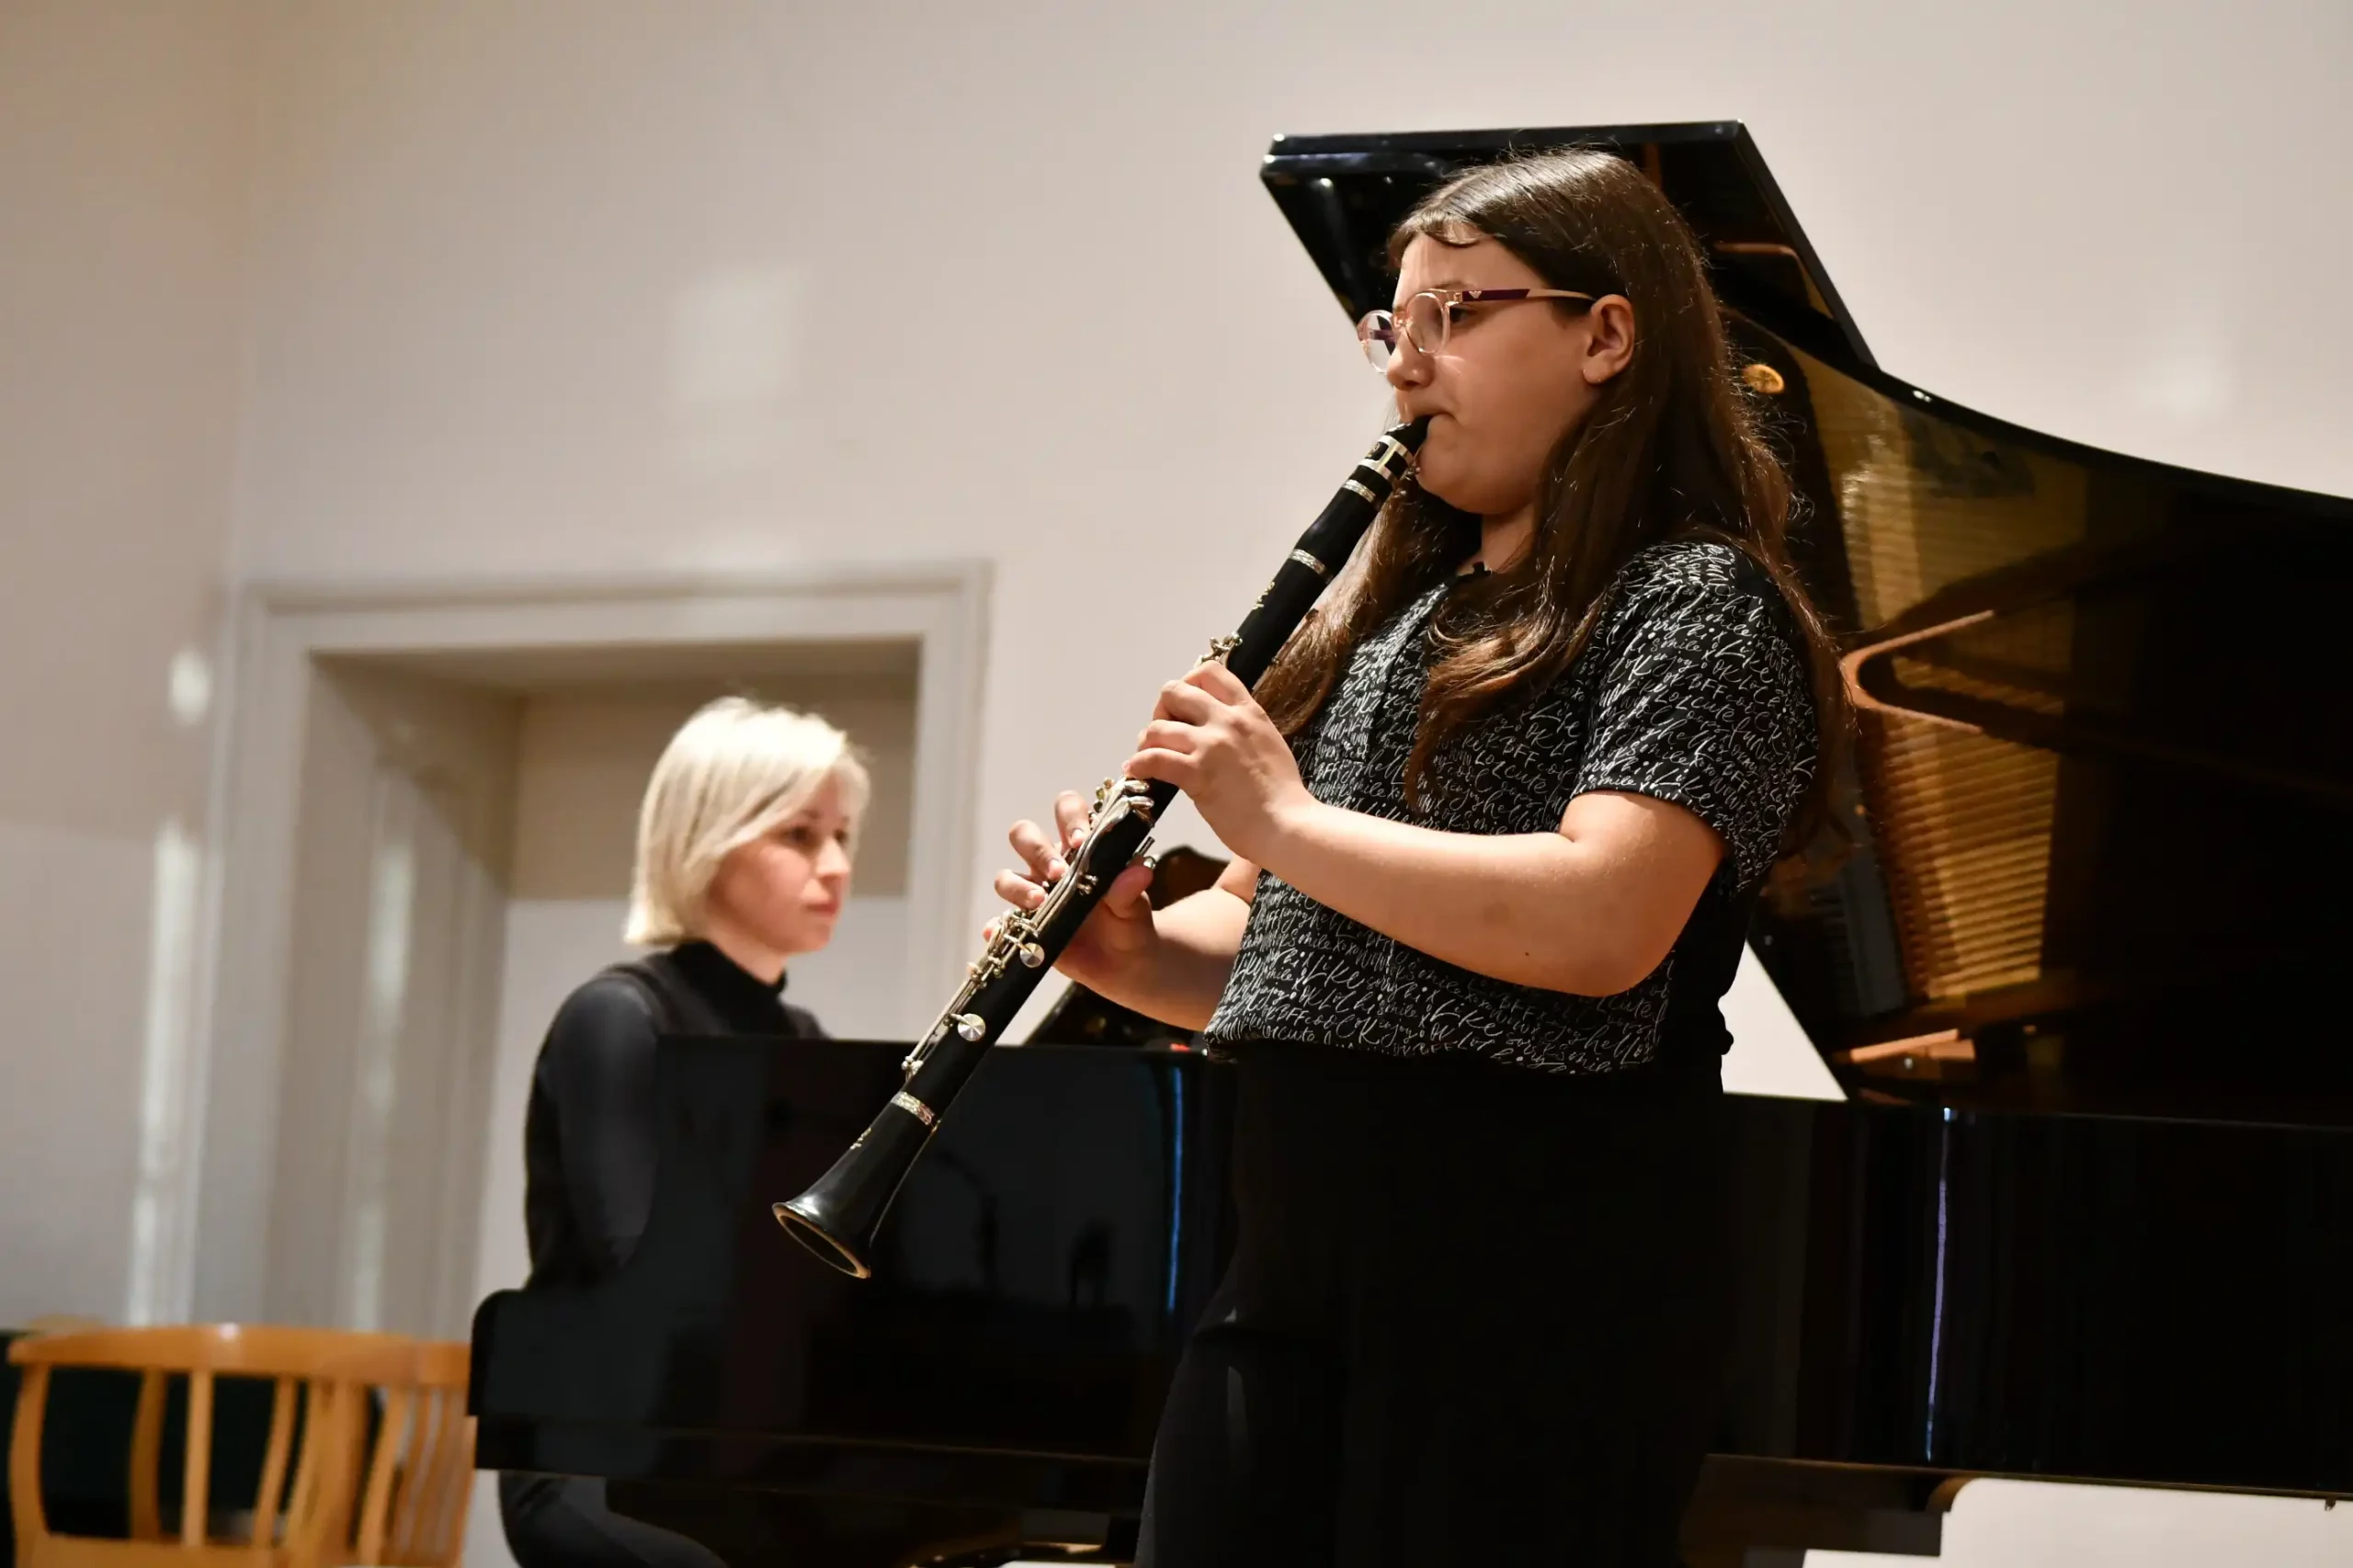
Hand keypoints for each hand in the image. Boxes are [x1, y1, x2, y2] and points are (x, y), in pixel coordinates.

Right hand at [987, 790, 1158, 991]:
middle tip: (1058, 873)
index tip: (1081, 841)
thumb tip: (1139, 871)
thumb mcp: (1135, 909)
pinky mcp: (1024, 925)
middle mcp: (1052, 865)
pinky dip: (996, 926)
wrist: (1124, 963)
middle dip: (1037, 850)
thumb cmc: (1129, 922)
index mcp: (1081, 848)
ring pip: (1006, 876)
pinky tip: (1000, 931)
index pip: (1067, 810)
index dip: (1069, 818)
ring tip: (1039, 903)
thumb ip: (1131, 890)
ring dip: (1017, 886)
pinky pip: (1000, 922)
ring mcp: (1034, 893)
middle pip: (1024, 834)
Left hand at [1125, 662, 1313, 864]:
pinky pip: (1153, 758)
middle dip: (1161, 711)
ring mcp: (1210, 745)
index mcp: (1248, 711)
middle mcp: (1226, 720)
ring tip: (1146, 756)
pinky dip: (1138, 764)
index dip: (1187, 683)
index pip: (1209, 672)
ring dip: (1146, 742)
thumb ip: (1243, 729)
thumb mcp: (1269, 743)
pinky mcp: (1196, 773)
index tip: (1183, 706)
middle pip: (1174, 691)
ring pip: (1157, 728)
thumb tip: (1216, 729)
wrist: (1288, 824)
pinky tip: (1136, 772)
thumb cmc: (1283, 794)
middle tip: (1163, 734)